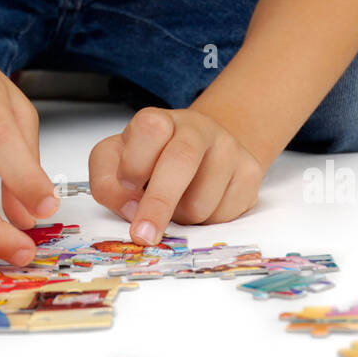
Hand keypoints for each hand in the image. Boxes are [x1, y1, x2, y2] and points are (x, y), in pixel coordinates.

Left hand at [89, 106, 263, 242]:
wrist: (204, 149)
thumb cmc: (150, 160)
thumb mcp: (116, 162)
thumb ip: (107, 183)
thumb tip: (131, 209)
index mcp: (158, 120)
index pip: (148, 128)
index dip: (135, 163)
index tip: (128, 188)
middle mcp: (196, 128)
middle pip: (180, 161)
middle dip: (158, 204)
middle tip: (143, 235)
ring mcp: (227, 148)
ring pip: (200, 202)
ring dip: (181, 218)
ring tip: (178, 203)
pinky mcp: (250, 172)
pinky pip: (224, 216)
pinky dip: (206, 224)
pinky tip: (202, 203)